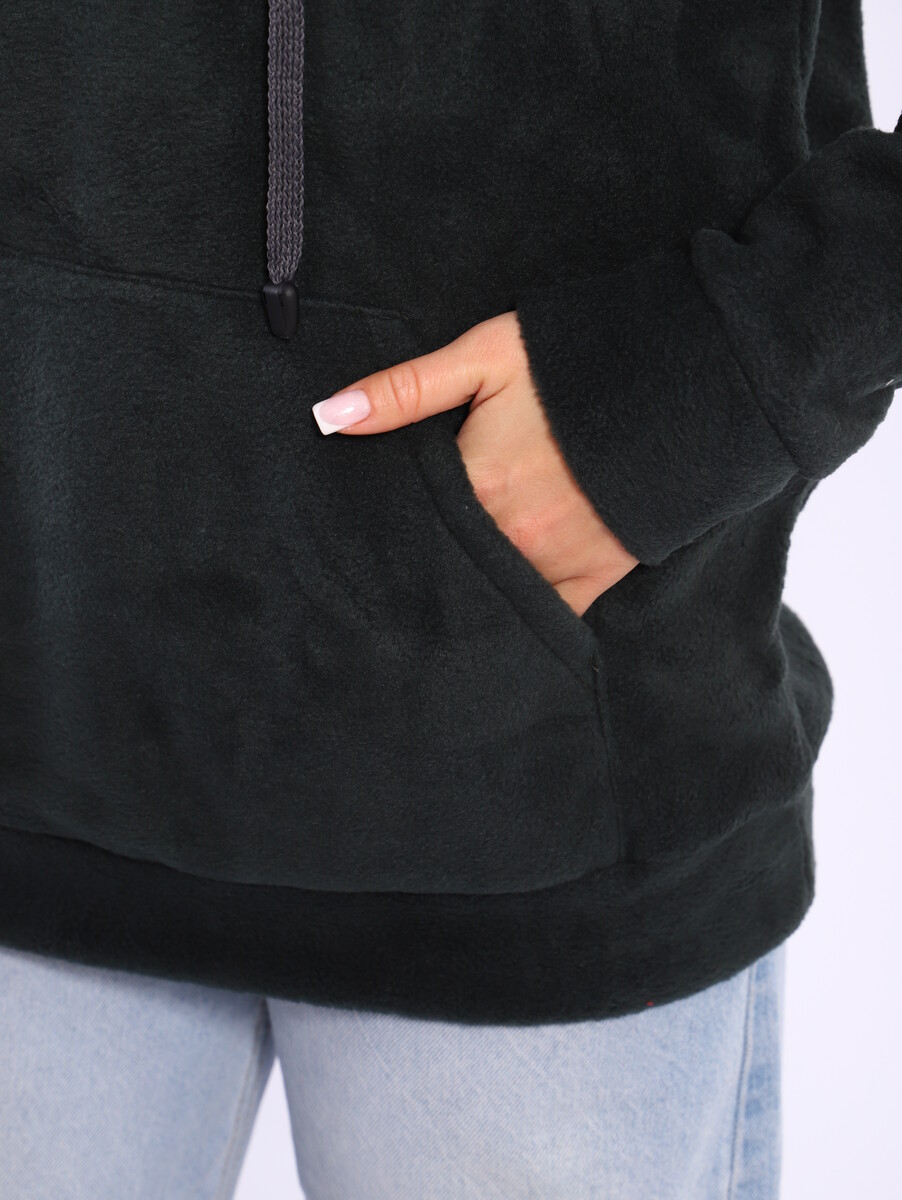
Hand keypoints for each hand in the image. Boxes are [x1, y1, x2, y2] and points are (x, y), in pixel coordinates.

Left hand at [311, 311, 639, 616]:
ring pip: (493, 596)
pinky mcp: (595, 578)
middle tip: (398, 575)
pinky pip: (546, 616)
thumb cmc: (572, 365)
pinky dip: (523, 614)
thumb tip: (328, 417)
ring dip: (472, 590)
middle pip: (449, 568)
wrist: (679, 383)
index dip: (391, 532)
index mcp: (477, 489)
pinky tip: (501, 609)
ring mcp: (555, 565)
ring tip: (450, 587)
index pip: (411, 529)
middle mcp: (512, 540)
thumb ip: (405, 391)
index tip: (367, 542)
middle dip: (427, 567)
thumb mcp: (484, 357)